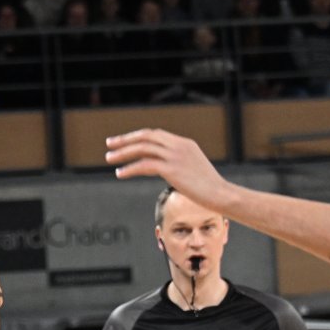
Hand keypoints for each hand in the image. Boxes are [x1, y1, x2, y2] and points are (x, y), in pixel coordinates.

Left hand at [105, 129, 229, 211]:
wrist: (221, 194)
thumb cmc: (208, 189)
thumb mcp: (192, 171)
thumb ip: (177, 166)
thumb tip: (163, 171)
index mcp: (184, 143)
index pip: (155, 134)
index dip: (137, 137)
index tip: (123, 141)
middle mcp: (178, 145)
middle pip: (146, 136)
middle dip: (125, 140)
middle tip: (110, 144)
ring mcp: (175, 156)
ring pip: (143, 148)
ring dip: (123, 153)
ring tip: (109, 159)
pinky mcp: (172, 169)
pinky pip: (145, 165)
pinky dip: (130, 168)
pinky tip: (120, 173)